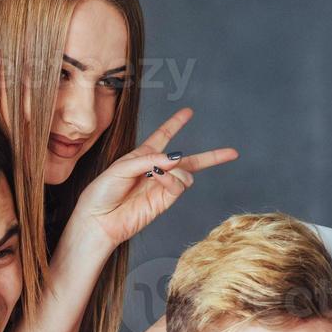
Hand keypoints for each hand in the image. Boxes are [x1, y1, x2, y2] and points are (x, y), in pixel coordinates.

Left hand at [69, 107, 237, 248]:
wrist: (98, 220)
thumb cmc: (102, 192)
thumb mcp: (121, 167)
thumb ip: (149, 159)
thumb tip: (176, 159)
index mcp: (142, 156)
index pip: (163, 136)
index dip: (175, 123)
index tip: (188, 111)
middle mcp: (155, 170)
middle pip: (189, 160)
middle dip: (212, 156)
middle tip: (233, 152)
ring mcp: (161, 187)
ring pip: (186, 173)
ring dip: (177, 170)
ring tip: (157, 175)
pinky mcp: (164, 202)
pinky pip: (179, 186)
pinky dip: (172, 180)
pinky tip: (158, 181)